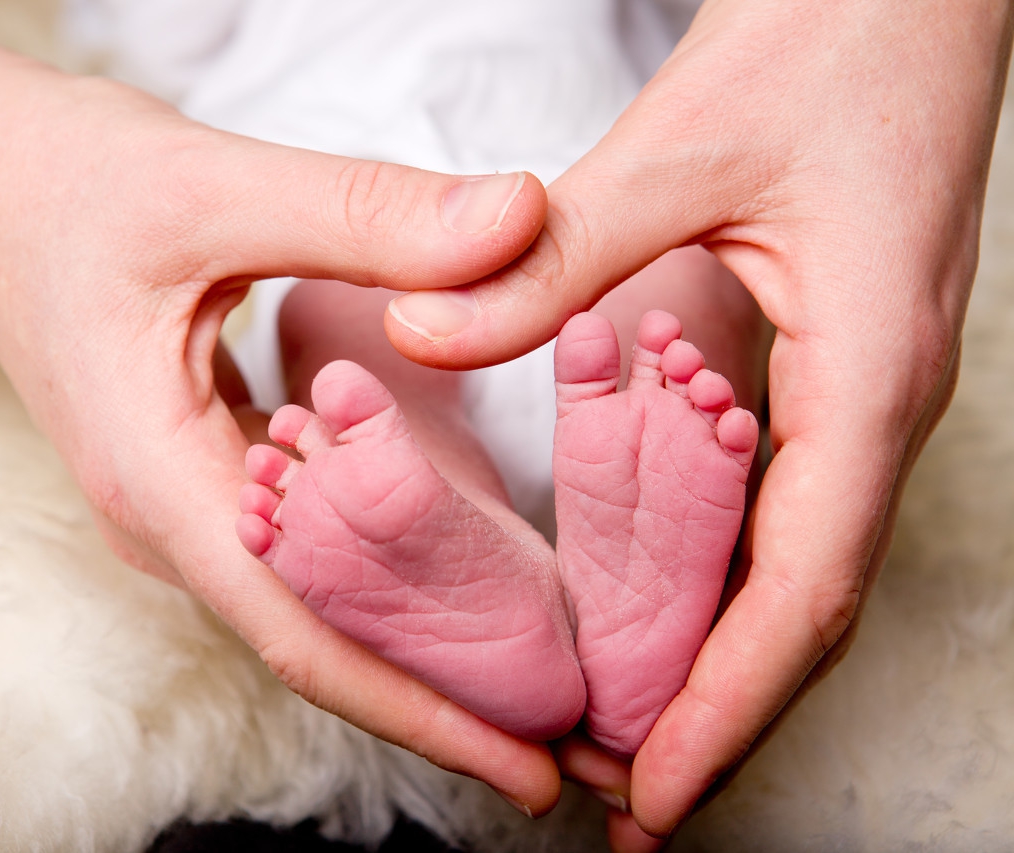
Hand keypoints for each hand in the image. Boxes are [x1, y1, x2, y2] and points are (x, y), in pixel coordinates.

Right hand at [0, 0, 564, 812]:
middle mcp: (172, 519)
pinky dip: (382, 571)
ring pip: (312, 600)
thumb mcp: (219, 188)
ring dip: (419, 641)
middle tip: (578, 745)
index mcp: (163, 482)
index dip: (422, 713)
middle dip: (445, 700)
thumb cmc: (73, 185)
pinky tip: (458, 570)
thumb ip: (371, 215)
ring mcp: (183, 505)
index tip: (532, 771)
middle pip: (319, 642)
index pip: (303, 636)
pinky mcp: (202, 475)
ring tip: (542, 671)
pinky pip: (300, 548)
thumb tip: (524, 222)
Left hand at [381, 0, 1011, 844]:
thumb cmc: (834, 43)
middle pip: (808, 608)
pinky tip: (667, 605)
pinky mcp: (839, 359)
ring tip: (639, 733)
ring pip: (801, 566)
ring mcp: (867, 386)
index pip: (803, 590)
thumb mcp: (682, 149)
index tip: (656, 788)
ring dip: (725, 658)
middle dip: (725, 711)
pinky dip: (729, 578)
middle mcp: (882, 402)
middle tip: (634, 798)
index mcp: (868, 373)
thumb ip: (555, 257)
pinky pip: (789, 504)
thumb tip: (423, 336)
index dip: (728, 703)